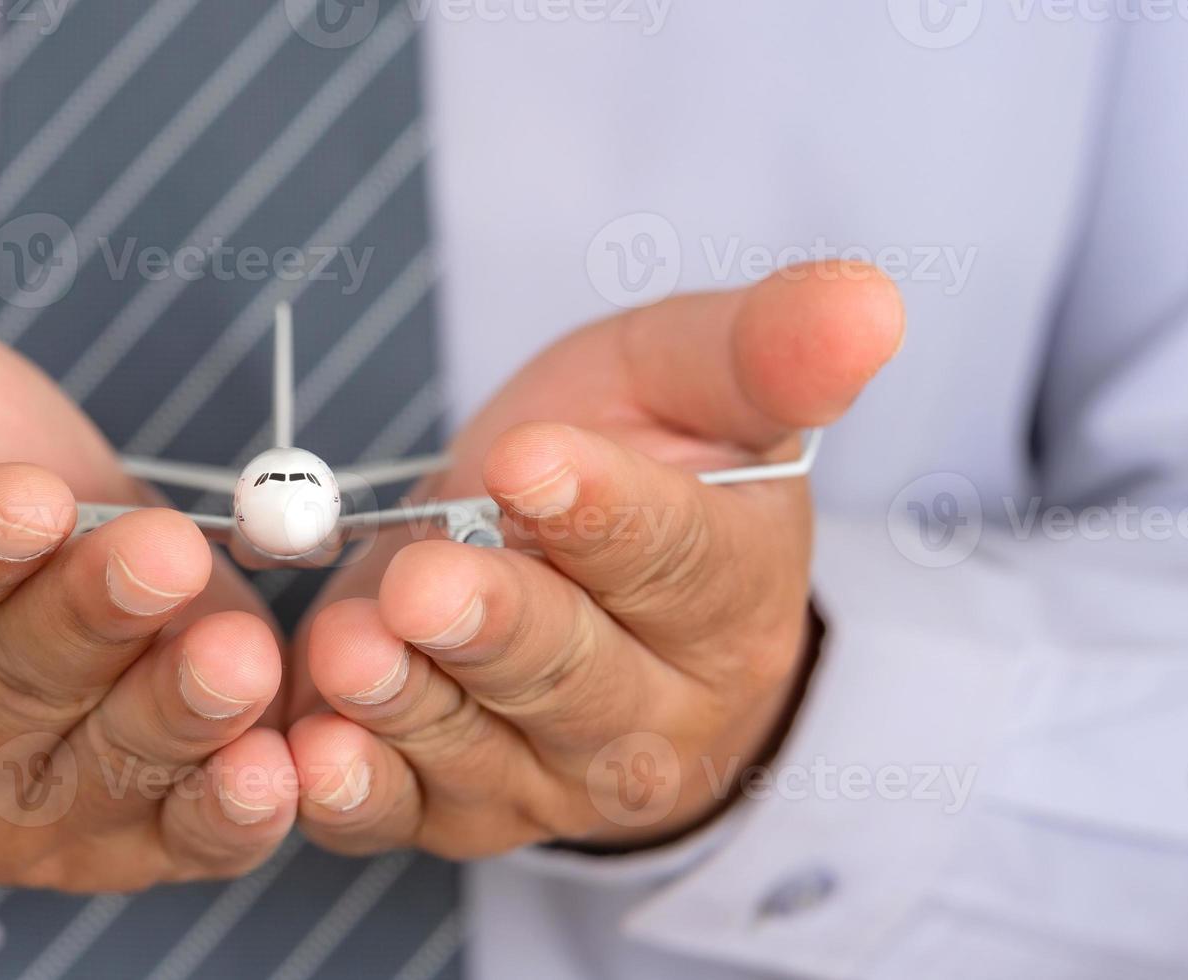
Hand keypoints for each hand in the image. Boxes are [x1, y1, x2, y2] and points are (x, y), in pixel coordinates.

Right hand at [0, 197, 293, 889]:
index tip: (30, 494)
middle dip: (84, 623)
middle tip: (158, 556)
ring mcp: (13, 814)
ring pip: (94, 770)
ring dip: (171, 718)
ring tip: (238, 659)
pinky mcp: (114, 843)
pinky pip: (173, 842)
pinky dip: (226, 817)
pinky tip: (280, 772)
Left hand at [285, 262, 902, 855]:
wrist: (573, 582)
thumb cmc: (637, 464)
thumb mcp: (691, 384)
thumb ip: (765, 351)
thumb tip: (873, 300)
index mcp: (732, 592)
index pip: (680, 560)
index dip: (605, 514)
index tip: (531, 460)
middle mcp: (658, 709)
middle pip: (580, 677)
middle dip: (499, 627)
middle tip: (426, 580)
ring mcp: (555, 774)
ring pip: (485, 751)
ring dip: (411, 705)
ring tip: (351, 649)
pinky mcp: (458, 808)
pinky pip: (406, 815)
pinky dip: (358, 793)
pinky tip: (314, 759)